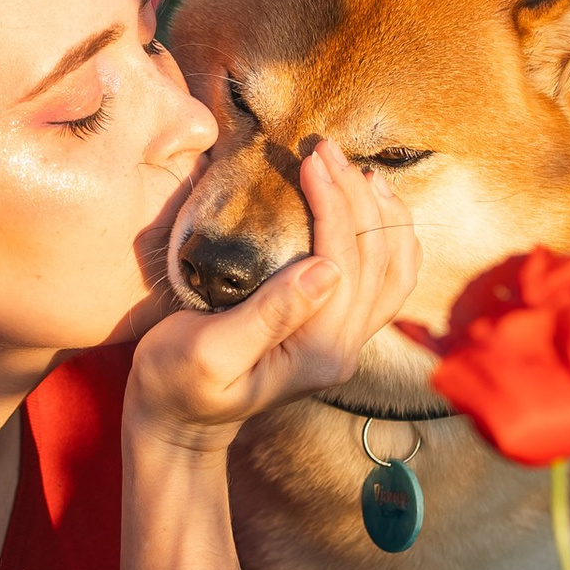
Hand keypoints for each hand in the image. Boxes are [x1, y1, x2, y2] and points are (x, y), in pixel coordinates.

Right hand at [128, 141, 423, 452]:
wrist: (175, 419)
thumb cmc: (176, 382)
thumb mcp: (208, 351)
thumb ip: (269, 314)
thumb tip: (325, 270)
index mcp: (317, 353)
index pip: (344, 264)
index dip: (333, 205)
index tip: (310, 159)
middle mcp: (343, 349)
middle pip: (377, 261)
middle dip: (356, 197)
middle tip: (326, 150)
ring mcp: (345, 343)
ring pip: (393, 271)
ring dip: (380, 214)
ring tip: (358, 170)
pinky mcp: (335, 332)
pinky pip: (384, 282)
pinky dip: (386, 239)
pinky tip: (373, 208)